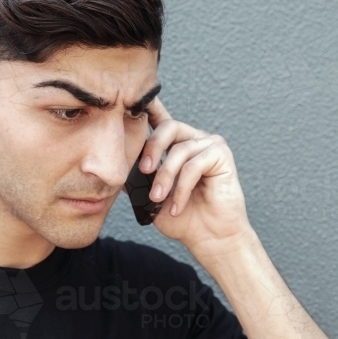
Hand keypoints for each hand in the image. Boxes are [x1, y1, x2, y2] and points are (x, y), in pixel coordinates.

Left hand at [139, 97, 253, 258]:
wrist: (208, 238)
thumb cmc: (183, 218)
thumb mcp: (149, 197)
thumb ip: (136, 178)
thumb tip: (116, 165)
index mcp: (176, 145)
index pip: (161, 120)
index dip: (148, 108)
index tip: (129, 100)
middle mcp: (194, 140)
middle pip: (169, 127)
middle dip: (151, 148)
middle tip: (143, 171)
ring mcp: (210, 145)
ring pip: (180, 151)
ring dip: (165, 177)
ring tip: (158, 199)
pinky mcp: (222, 155)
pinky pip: (194, 164)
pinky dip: (181, 188)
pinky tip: (177, 206)